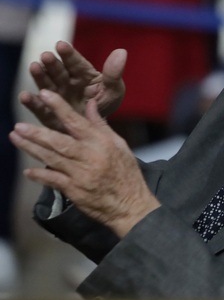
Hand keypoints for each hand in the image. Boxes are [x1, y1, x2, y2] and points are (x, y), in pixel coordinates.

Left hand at [9, 90, 159, 237]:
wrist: (131, 205)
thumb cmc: (126, 173)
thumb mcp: (119, 145)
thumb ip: (101, 125)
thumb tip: (90, 104)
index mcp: (102, 143)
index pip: (77, 122)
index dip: (60, 108)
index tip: (45, 94)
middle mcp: (90, 157)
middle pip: (59, 142)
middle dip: (37, 133)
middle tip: (19, 125)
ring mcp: (81, 175)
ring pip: (52, 159)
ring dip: (32, 149)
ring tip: (15, 138)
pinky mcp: (75, 191)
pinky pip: (53, 181)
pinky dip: (40, 175)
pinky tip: (28, 170)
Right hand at [21, 41, 126, 131]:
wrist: (99, 127)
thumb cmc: (106, 103)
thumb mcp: (114, 90)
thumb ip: (114, 73)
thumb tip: (121, 51)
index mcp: (83, 74)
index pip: (75, 62)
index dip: (68, 54)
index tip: (61, 45)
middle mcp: (67, 82)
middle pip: (59, 71)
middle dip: (52, 63)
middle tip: (46, 56)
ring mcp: (57, 96)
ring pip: (46, 84)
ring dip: (39, 76)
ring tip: (34, 67)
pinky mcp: (50, 112)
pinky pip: (40, 107)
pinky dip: (32, 102)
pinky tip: (25, 96)